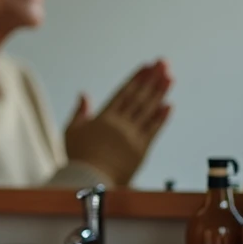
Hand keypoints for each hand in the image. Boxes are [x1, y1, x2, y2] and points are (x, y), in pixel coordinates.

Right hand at [65, 60, 172, 185]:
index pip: (124, 92)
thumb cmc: (78, 157)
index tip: (147, 66)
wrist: (88, 180)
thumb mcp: (72, 131)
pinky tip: (169, 105)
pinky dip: (162, 117)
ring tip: (170, 77)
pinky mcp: (141, 150)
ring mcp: (133, 136)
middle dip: (152, 79)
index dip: (137, 78)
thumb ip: (80, 112)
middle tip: (163, 63)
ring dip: (160, 93)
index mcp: (104, 117)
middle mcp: (121, 123)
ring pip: (149, 110)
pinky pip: (154, 130)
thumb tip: (84, 95)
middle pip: (140, 97)